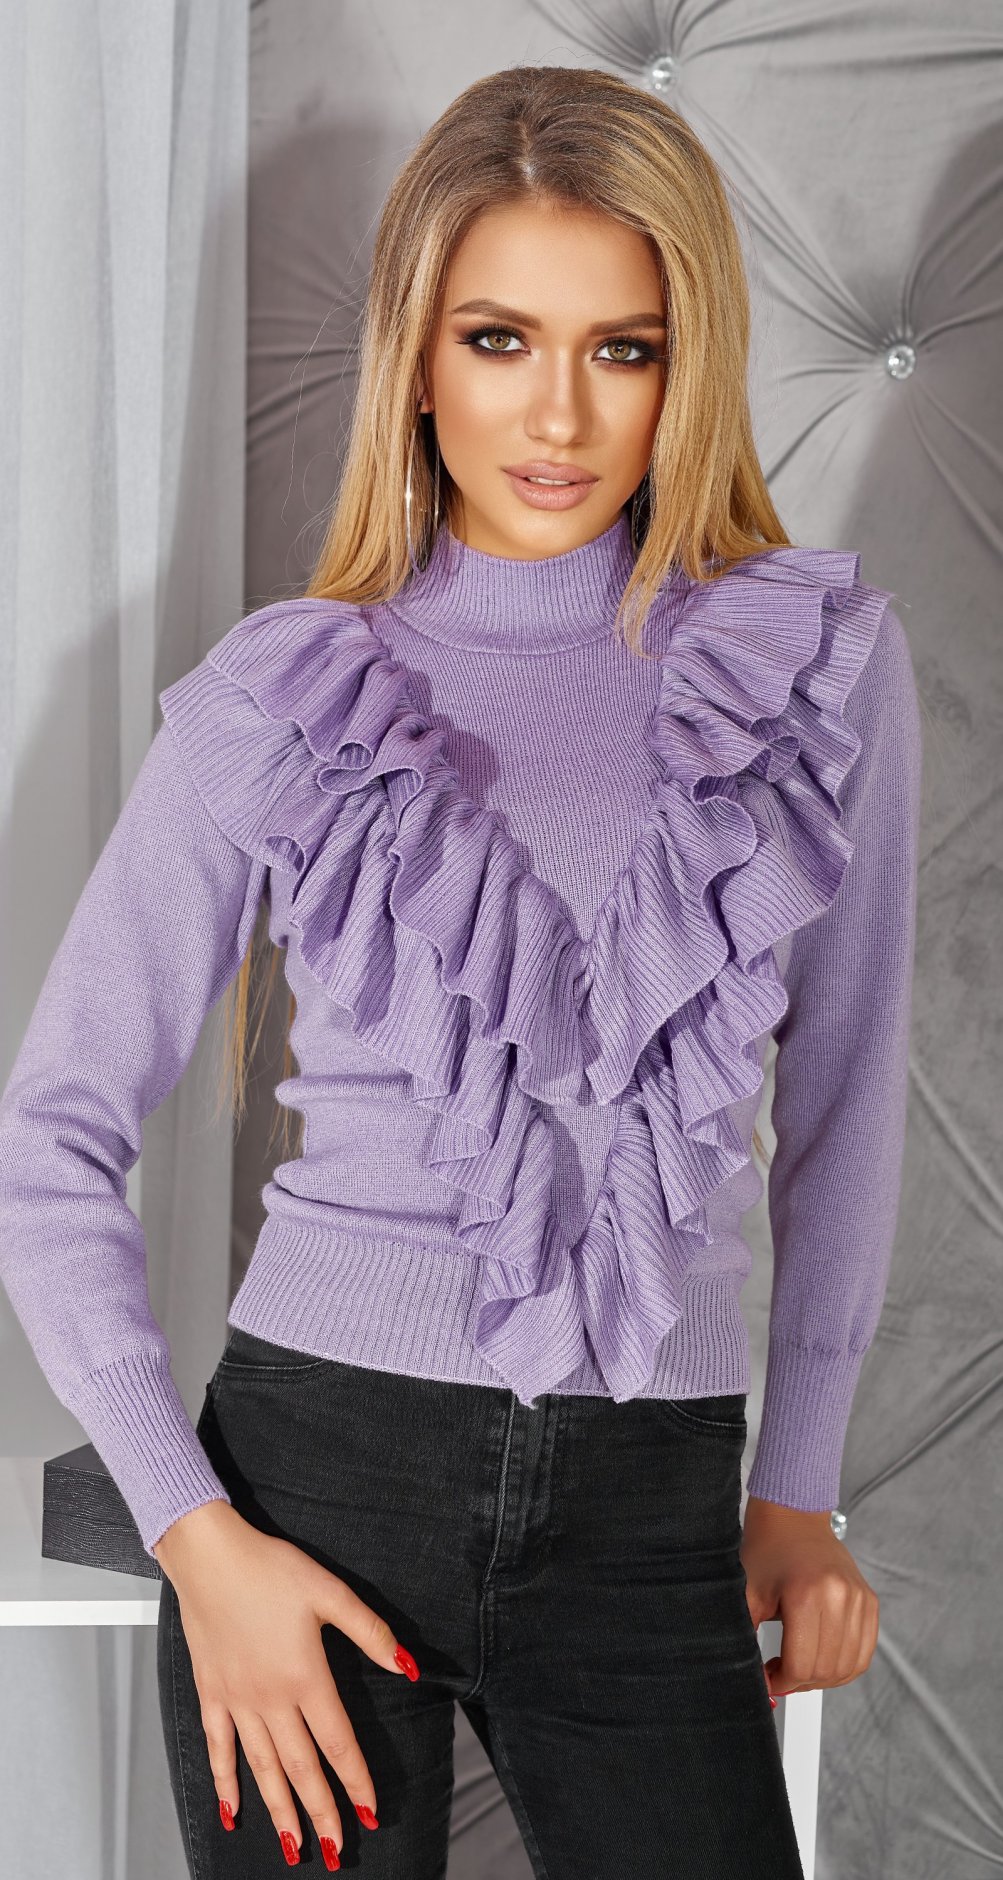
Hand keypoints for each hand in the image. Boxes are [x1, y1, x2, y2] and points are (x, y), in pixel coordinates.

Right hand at [153, 1499, 419, 1868]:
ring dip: (280, 1810)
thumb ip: (370, 1632)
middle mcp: (271, 1698)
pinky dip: (225, 1782)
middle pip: (301, 1768)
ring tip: (295, 1844)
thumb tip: (407, 1665)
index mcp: (306, 1677)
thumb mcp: (331, 1592)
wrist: (211, 1556)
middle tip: (336, 1850)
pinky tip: (233, 1811)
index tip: (371, 1812)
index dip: (356, 1782)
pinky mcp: (211, 1693)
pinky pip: (218, 1748)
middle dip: (321, 1812)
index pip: (338, 1743)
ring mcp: (237, 1700)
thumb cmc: (271, 1568)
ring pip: (263, 1768)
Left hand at [740, 1495, 878, 1699]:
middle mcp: (839, 1596)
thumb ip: (745, 1636)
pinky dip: (845, 1666)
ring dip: (823, 1679)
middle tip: (781, 1674)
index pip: (801, 1665)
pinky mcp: (869, 1601)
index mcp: (806, 1594)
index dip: (781, 1682)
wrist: (794, 1516)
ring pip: (848, 1667)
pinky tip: (822, 1660)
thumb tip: (752, 1679)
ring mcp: (859, 1598)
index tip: (768, 1678)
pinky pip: (864, 1652)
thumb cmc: (767, 1549)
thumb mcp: (747, 1593)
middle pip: (825, 1670)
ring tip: (800, 1667)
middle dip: (800, 1683)